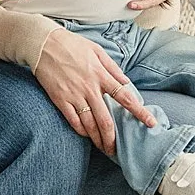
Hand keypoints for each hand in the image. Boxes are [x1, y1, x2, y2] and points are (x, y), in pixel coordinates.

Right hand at [34, 28, 158, 154]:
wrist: (43, 44)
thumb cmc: (71, 44)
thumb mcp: (96, 50)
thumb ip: (112, 67)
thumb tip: (126, 82)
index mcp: (101, 75)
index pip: (125, 97)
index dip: (140, 112)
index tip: (150, 123)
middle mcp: (89, 88)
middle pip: (106, 120)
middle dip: (113, 138)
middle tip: (116, 150)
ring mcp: (74, 95)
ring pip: (90, 125)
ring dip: (98, 139)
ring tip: (103, 148)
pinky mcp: (60, 100)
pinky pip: (73, 121)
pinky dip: (81, 131)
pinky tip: (86, 135)